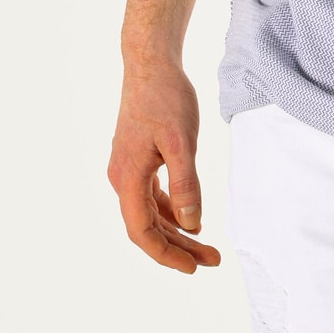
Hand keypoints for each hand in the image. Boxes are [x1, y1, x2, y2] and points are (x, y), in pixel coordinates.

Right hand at [107, 62, 221, 273]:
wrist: (150, 65)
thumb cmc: (166, 98)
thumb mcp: (181, 142)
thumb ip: (186, 184)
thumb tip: (191, 225)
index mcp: (128, 177)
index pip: (142, 232)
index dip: (166, 254)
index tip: (193, 267)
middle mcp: (122, 178)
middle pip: (147, 227)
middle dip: (178, 247)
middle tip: (212, 260)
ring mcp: (128, 169)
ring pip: (150, 213)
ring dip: (176, 231)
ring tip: (207, 245)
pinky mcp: (137, 160)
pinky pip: (151, 196)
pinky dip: (170, 211)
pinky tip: (190, 218)